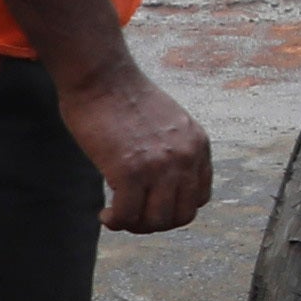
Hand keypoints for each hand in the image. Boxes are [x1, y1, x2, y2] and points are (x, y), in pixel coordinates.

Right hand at [59, 59, 214, 232]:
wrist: (101, 75)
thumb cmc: (123, 97)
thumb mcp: (166, 123)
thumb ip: (172, 151)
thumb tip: (162, 186)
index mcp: (198, 144)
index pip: (200, 197)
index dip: (174, 207)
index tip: (152, 204)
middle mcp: (185, 156)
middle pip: (182, 215)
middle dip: (155, 222)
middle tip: (132, 216)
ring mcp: (159, 165)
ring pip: (156, 221)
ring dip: (135, 225)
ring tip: (117, 216)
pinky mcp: (130, 171)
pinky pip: (127, 215)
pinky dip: (115, 221)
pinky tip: (105, 215)